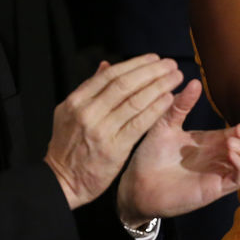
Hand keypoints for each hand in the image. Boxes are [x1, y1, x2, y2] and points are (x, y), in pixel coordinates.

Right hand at [44, 55, 183, 208]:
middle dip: (152, 71)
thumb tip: (105, 65)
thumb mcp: (69, 113)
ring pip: (135, 101)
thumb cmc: (69, 146)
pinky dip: (156, 108)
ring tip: (176, 77)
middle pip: (125, 84)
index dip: (135, 64)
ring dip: (159, 86)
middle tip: (171, 64)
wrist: (62, 181)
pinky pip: (140, 123)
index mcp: (76, 101)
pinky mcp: (114, 148)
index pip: (110, 75)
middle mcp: (87, 112)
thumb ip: (89, 89)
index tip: (154, 58)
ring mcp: (101, 130)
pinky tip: (169, 98)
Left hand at [116, 82, 239, 224]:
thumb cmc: (150, 156)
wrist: (136, 184)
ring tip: (232, 141)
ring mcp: (221, 173)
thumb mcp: (165, 124)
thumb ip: (181, 105)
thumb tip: (194, 82)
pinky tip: (229, 152)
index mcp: (215, 141)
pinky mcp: (216, 188)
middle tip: (239, 128)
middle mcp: (222, 156)